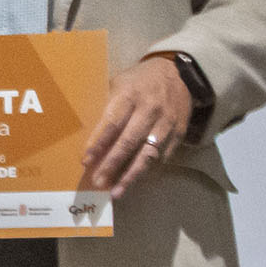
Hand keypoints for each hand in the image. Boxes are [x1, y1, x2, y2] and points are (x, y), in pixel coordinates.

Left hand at [80, 52, 197, 193]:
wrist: (179, 74)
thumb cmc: (139, 80)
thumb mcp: (118, 83)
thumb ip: (107, 106)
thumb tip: (89, 135)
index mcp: (130, 95)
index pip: (112, 123)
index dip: (99, 144)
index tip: (85, 161)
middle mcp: (150, 110)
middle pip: (129, 142)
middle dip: (112, 164)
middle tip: (98, 181)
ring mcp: (166, 123)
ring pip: (148, 154)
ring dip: (131, 175)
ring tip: (116, 191)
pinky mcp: (179, 133)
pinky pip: (162, 156)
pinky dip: (148, 171)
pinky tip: (135, 181)